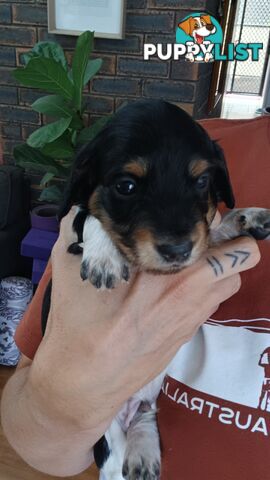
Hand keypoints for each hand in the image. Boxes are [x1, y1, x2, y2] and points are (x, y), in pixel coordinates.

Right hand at [30, 209, 259, 432]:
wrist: (85, 382)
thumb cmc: (79, 323)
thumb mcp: (70, 266)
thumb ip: (78, 227)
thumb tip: (82, 210)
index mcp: (173, 276)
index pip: (232, 250)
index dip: (218, 226)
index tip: (197, 220)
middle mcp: (193, 298)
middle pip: (242, 263)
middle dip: (226, 246)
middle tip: (195, 240)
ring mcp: (193, 320)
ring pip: (229, 284)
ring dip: (217, 270)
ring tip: (185, 264)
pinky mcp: (186, 336)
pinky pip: (210, 305)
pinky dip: (202, 292)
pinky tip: (168, 293)